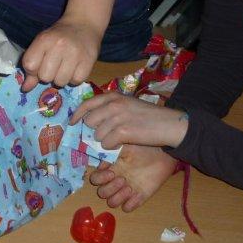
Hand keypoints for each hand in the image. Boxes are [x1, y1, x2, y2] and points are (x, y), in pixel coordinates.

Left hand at [21, 17, 101, 91]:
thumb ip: (32, 65)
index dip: (32, 70)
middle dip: (47, 75)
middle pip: (45, 77)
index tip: (38, 66)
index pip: (30, 65)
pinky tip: (75, 68)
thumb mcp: (41, 44)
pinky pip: (75, 82)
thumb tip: (26, 88)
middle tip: (54, 65)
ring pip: (60, 82)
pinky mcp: (89, 62)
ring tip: (65, 66)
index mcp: (44, 39)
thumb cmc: (59, 36)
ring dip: (61, 78)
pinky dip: (74, 78)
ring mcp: (75, 54)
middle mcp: (59, 45)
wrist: (84, 24)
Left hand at [70, 91, 188, 149]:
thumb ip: (110, 107)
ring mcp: (117, 117)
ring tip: (117, 139)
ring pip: (97, 135)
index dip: (77, 115)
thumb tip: (90, 119)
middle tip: (105, 135)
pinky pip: (106, 144)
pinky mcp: (122, 131)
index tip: (72, 123)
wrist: (169, 124)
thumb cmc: (150, 115)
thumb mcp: (128, 104)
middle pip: (89, 121)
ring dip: (104, 140)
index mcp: (113, 96)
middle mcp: (113, 104)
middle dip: (94, 131)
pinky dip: (111, 147)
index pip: (86, 104)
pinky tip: (121, 143)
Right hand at [89, 146, 176, 210]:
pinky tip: (136, 194)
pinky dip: (129, 204)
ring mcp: (127, 190)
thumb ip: (113, 146)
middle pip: (102, 193)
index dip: (99, 178)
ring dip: (118, 197)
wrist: (162, 154)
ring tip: (129, 187)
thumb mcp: (126, 144)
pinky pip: (128, 208)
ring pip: (112, 202)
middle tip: (122, 179)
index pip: (95, 179)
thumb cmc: (143, 147)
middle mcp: (115, 181)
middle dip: (110, 188)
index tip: (111, 172)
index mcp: (110, 169)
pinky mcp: (139, 197)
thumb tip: (103, 150)